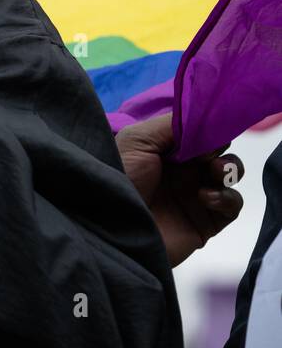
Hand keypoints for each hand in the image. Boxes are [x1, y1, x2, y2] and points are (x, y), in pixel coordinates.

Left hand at [115, 112, 243, 267]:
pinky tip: (206, 197)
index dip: (207, 129)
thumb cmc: (120, 176)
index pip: (197, 133)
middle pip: (217, 150)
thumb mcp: (137, 140)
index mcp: (164, 150)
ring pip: (229, 174)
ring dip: (229, 168)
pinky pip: (232, 204)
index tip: (209, 129)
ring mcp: (194, 194)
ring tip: (213, 171)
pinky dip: (227, 197)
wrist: (114, 227)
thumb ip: (172, 126)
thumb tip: (205, 120)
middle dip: (219, 146)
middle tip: (208, 153)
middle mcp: (181, 170)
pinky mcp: (205, 221)